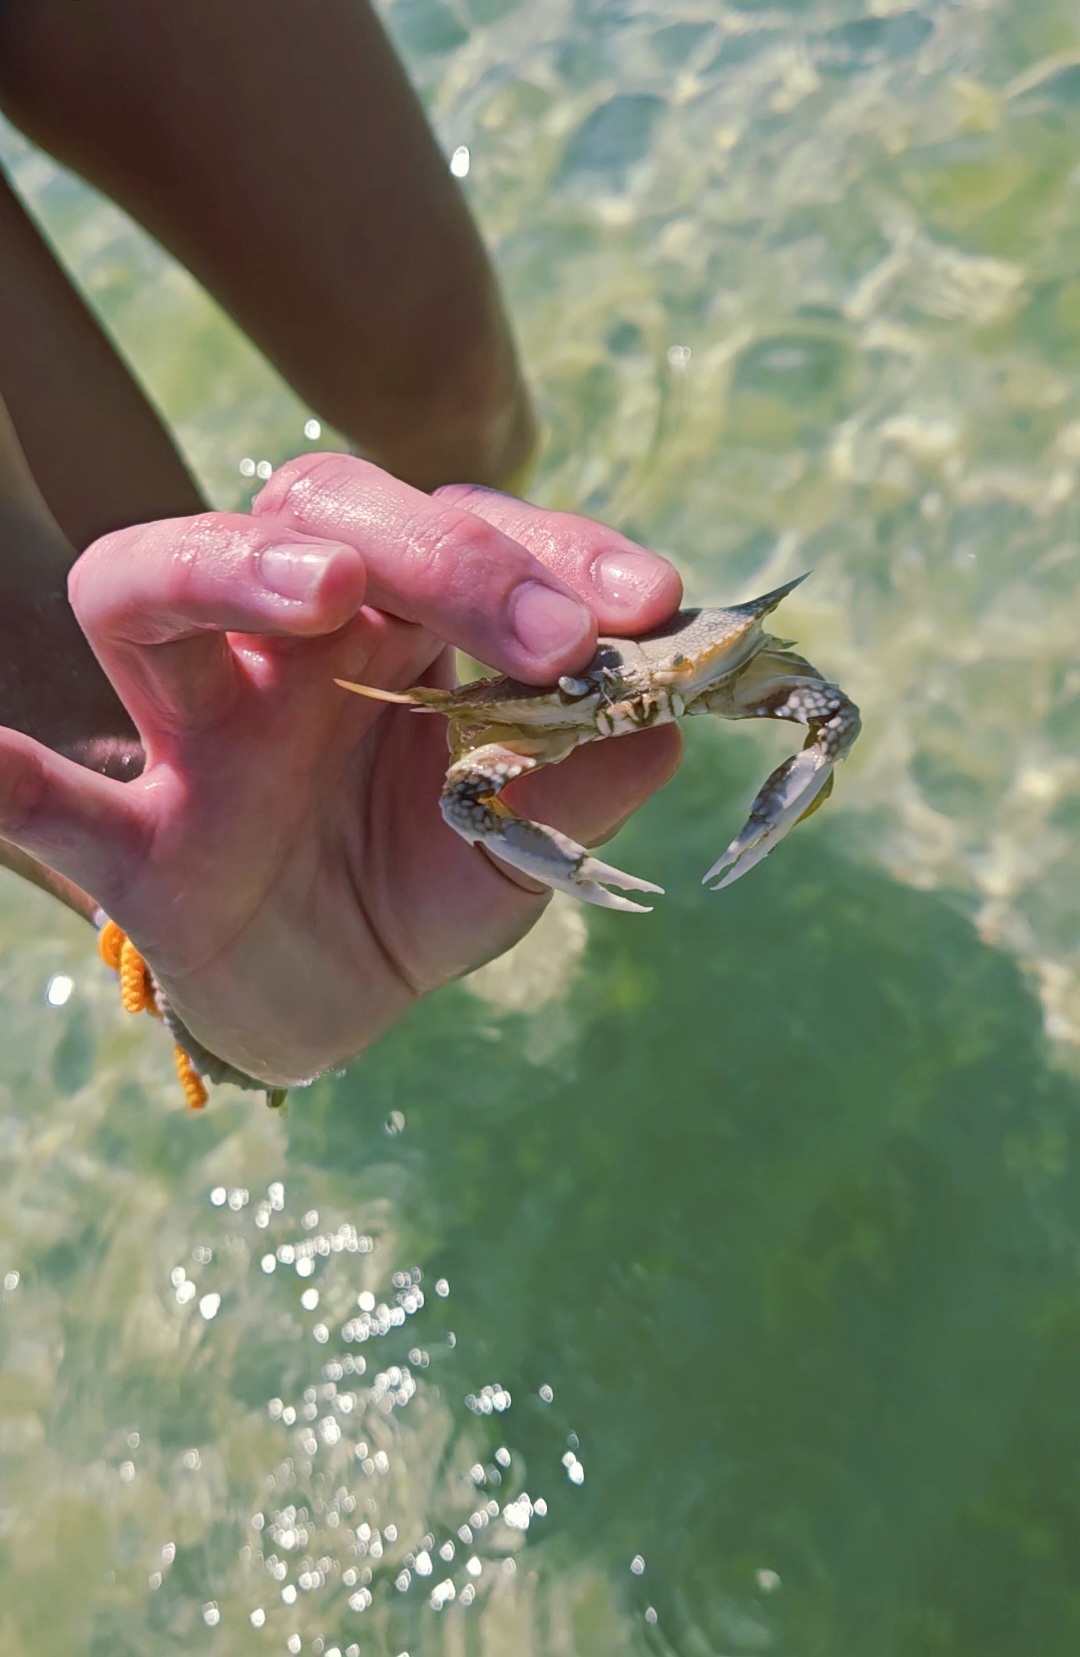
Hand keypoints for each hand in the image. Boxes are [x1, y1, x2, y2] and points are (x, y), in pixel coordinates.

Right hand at [0, 457, 681, 1085]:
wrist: (336, 1000)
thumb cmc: (424, 885)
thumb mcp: (524, 842)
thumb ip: (586, 778)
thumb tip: (667, 716)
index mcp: (390, 627)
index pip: (458, 530)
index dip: (552, 548)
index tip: (650, 603)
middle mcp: (281, 648)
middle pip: (312, 518)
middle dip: (439, 555)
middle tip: (543, 634)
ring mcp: (193, 735)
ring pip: (149, 590)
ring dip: (227, 567)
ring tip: (328, 594)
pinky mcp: (134, 850)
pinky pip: (54, 807)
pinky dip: (11, 779)